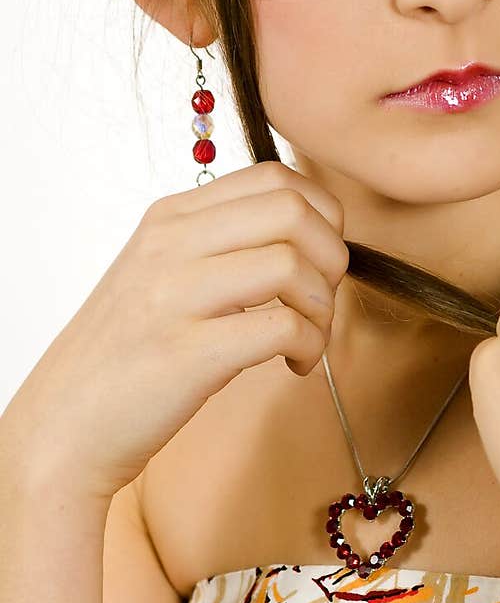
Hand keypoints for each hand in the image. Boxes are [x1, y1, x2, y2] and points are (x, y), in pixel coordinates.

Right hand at [0, 162, 349, 501]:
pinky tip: (296, 365)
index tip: (319, 258)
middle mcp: (171, 243)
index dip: (320, 214)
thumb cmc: (129, 355)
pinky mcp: (186, 352)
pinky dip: (310, 347)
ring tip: (308, 339)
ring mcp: (174, 295)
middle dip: (331, 256)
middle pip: (293, 209)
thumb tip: (311, 233)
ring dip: (323, 307)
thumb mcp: (165, 274)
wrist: (64, 425)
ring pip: (293, 264)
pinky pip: (284, 327)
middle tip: (320, 300)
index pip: (273, 177)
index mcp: (170, 217)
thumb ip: (222, 244)